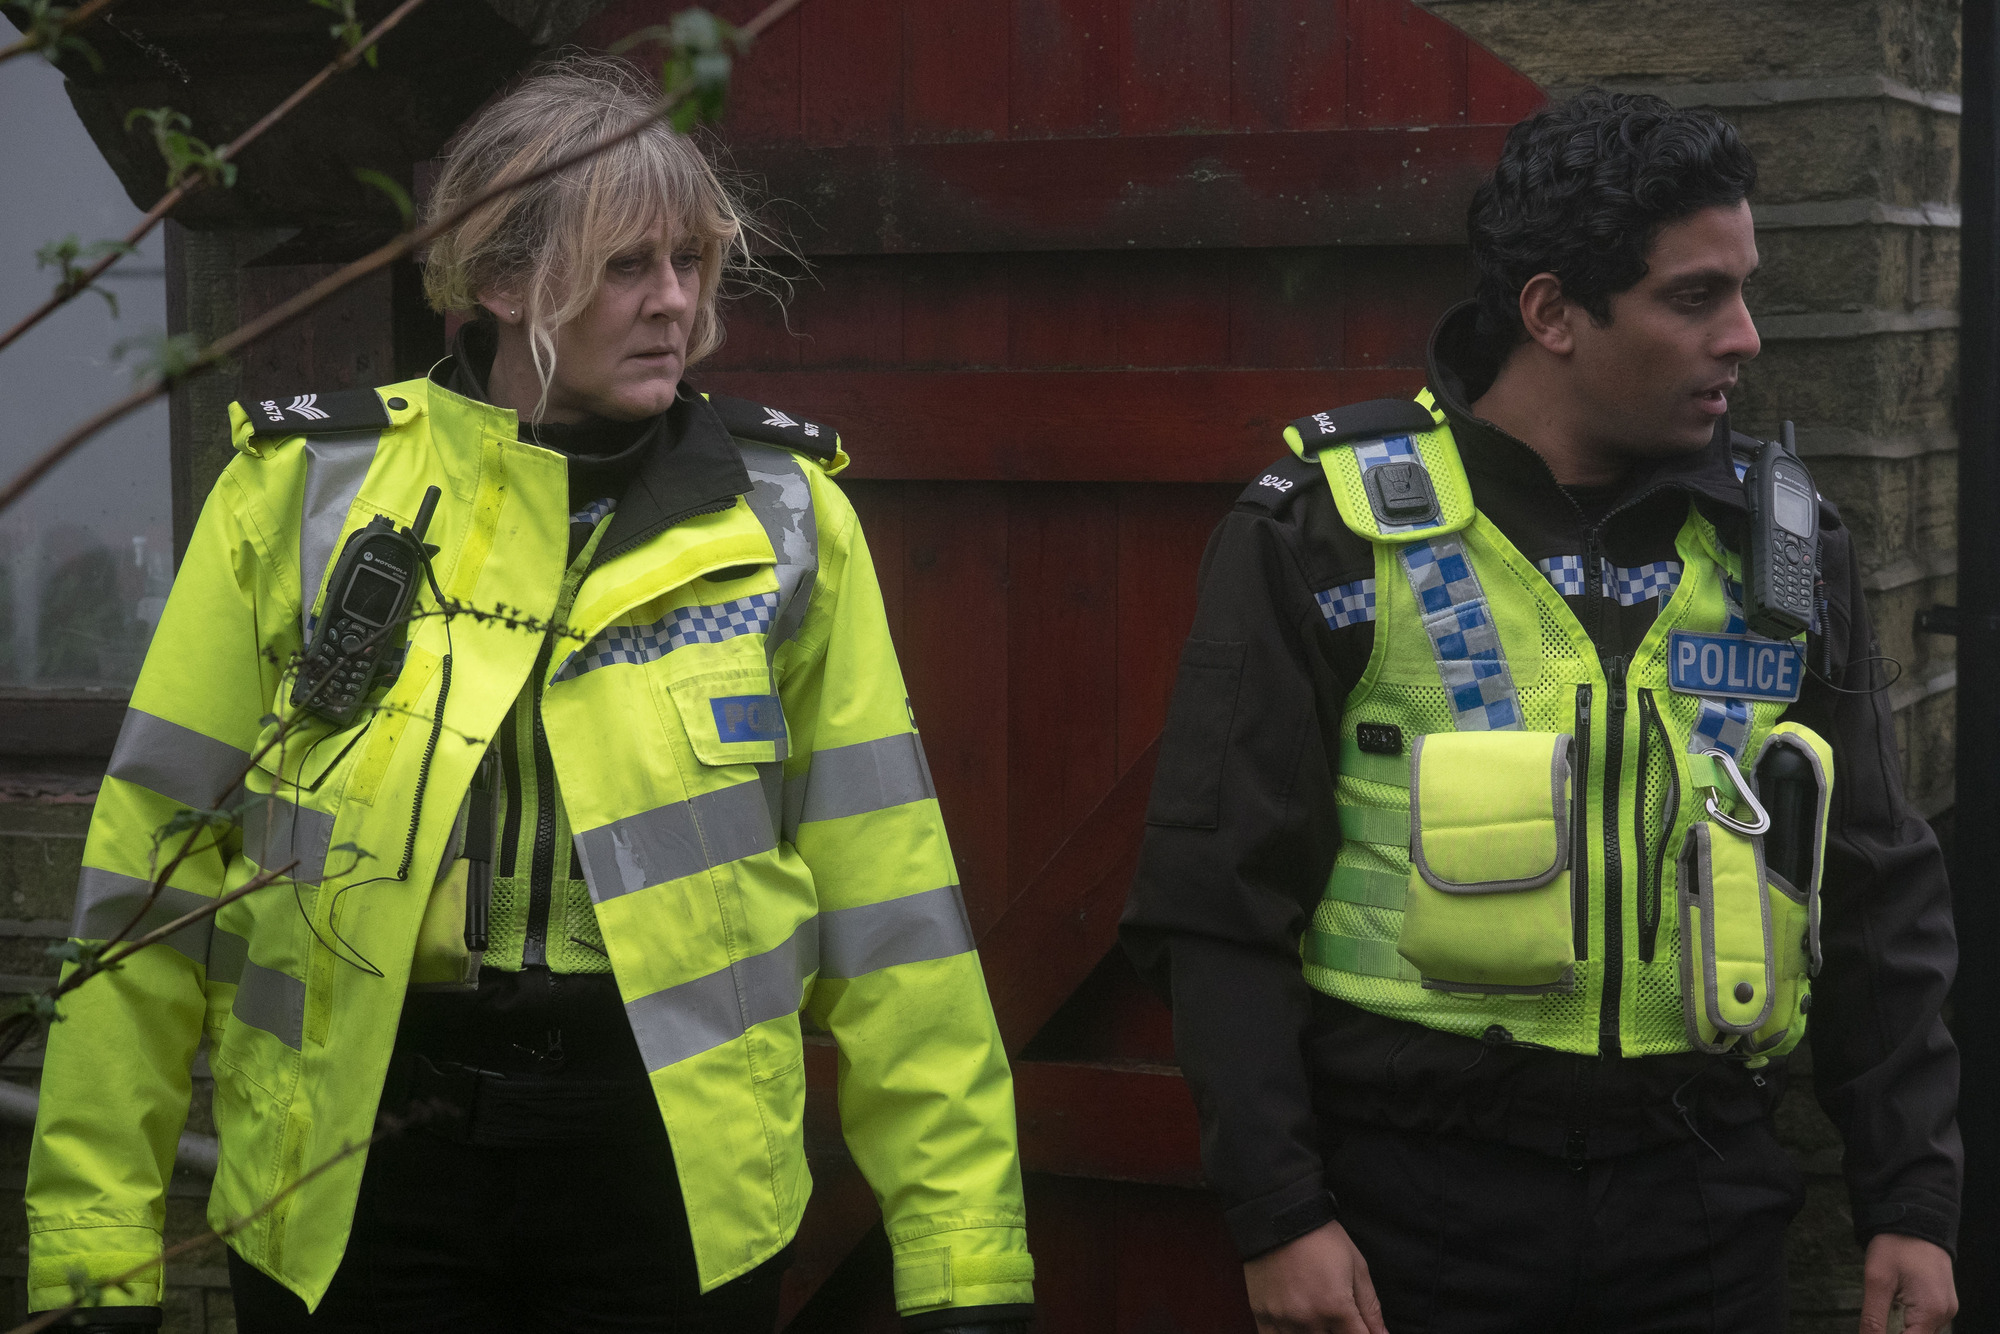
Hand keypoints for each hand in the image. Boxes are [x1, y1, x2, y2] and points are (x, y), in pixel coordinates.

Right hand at [1242, 1220, 1388, 1333]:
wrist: (1278, 1216)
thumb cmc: (1322, 1238)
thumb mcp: (1356, 1266)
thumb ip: (1370, 1307)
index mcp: (1335, 1306)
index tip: (1360, 1327)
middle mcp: (1308, 1318)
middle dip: (1338, 1331)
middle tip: (1337, 1317)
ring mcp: (1282, 1318)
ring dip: (1315, 1333)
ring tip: (1318, 1316)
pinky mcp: (1261, 1314)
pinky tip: (1295, 1325)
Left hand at [1858, 1234, 1954, 1333]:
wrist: (1917, 1218)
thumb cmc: (1896, 1245)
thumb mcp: (1877, 1280)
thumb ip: (1873, 1317)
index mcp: (1931, 1311)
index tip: (1871, 1332)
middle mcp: (1944, 1314)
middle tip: (1874, 1324)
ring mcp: (1946, 1307)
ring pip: (1922, 1332)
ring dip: (1903, 1330)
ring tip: (1884, 1316)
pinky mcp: (1942, 1301)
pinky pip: (1927, 1322)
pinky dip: (1911, 1323)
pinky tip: (1896, 1314)